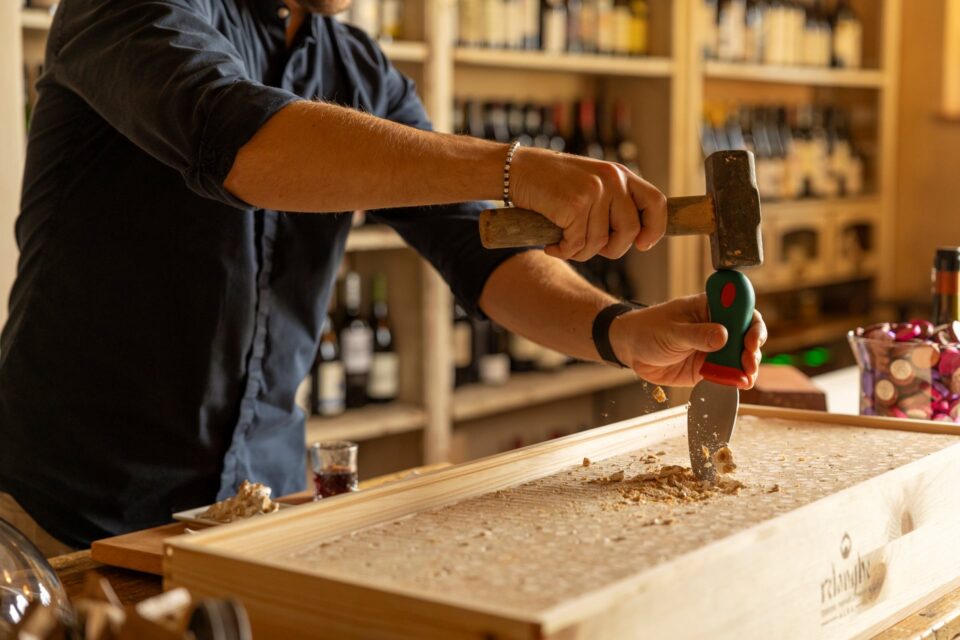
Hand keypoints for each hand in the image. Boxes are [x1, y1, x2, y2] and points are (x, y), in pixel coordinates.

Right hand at [508, 147, 666, 261]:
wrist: (519, 170)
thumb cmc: (554, 184)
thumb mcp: (592, 184)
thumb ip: (613, 202)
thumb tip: (635, 237)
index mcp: (620, 174)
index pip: (656, 203)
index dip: (654, 229)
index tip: (642, 245)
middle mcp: (612, 180)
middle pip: (630, 231)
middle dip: (612, 249)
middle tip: (590, 248)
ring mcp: (594, 191)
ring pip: (600, 243)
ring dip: (579, 252)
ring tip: (563, 244)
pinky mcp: (575, 205)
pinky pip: (577, 244)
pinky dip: (562, 252)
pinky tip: (551, 246)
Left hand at [607, 294, 766, 387]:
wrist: (630, 349)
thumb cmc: (647, 330)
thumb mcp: (671, 331)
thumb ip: (696, 335)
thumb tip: (723, 336)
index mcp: (709, 307)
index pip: (740, 310)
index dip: (751, 324)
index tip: (751, 339)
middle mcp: (717, 326)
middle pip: (746, 335)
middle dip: (752, 349)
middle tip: (747, 362)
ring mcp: (714, 348)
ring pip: (740, 356)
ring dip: (748, 366)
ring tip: (746, 377)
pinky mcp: (709, 367)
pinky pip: (728, 372)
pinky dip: (736, 378)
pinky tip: (740, 384)